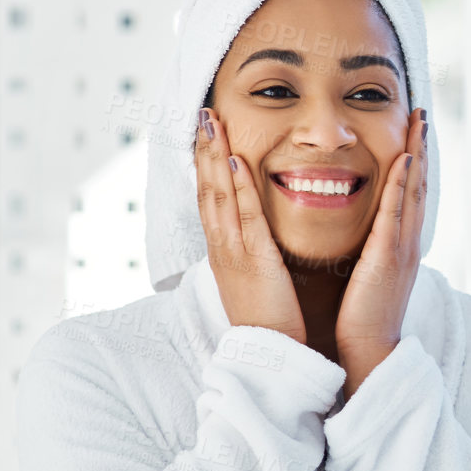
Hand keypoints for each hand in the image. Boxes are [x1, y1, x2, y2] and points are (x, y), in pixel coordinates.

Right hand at [195, 107, 306, 343]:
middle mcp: (222, 248)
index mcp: (224, 250)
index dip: (206, 164)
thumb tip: (255, 235)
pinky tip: (235, 161)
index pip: (211, 199)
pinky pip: (245, 218)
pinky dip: (239, 187)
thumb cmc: (270, 321)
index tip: (206, 133)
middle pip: (207, 189)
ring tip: (211, 123)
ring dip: (213, 157)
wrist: (268, 356)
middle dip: (202, 150)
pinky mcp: (253, 262)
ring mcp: (233, 254)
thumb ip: (254, 253)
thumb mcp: (256, 279)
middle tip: (201, 114)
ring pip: (219, 196)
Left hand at [336, 107, 428, 394]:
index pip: (411, 195)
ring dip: (417, 154)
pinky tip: (404, 161)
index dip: (414, 161)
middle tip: (422, 113)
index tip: (414, 132)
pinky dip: (402, 186)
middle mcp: (407, 242)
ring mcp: (401, 249)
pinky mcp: (387, 259)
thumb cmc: (364, 319)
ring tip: (418, 123)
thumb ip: (371, 250)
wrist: (371, 352)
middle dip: (421, 147)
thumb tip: (366, 235)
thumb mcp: (369, 276)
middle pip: (419, 185)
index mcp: (400, 246)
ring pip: (414, 192)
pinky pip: (395, 215)